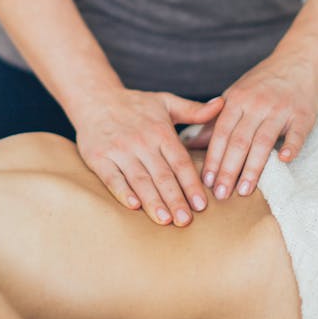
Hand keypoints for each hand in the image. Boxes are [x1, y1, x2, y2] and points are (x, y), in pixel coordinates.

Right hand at [74, 89, 224, 225]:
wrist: (95, 97)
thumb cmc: (135, 104)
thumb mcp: (166, 102)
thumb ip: (194, 110)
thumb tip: (222, 106)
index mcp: (161, 131)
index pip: (180, 162)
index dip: (191, 184)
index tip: (201, 205)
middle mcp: (142, 142)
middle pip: (162, 175)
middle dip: (175, 199)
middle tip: (185, 221)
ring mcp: (119, 150)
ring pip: (139, 180)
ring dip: (153, 201)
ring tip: (165, 220)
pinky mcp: (98, 158)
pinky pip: (112, 177)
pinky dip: (122, 191)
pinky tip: (133, 205)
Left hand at [201, 53, 317, 199]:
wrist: (297, 61)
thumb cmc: (261, 84)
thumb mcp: (234, 96)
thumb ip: (214, 121)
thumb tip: (188, 144)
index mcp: (237, 100)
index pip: (221, 133)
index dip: (213, 158)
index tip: (206, 181)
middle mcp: (256, 104)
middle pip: (239, 141)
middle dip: (228, 169)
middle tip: (221, 194)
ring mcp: (280, 109)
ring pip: (263, 141)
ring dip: (253, 168)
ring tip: (244, 190)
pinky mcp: (302, 114)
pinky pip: (297, 133)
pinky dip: (291, 146)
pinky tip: (284, 161)